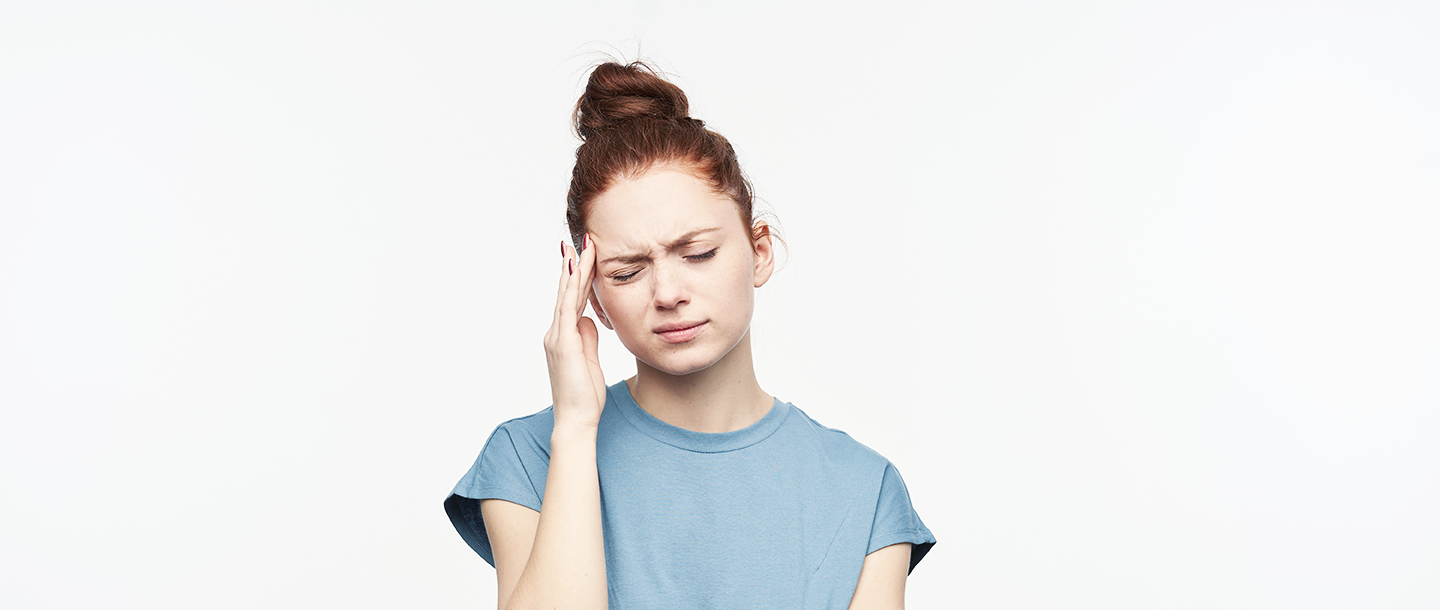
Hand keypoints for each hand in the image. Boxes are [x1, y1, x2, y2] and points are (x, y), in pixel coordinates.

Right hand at [544, 233, 605, 428]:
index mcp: (564, 336)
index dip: (579, 277)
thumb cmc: (584, 395)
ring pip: (566, 295)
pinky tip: (574, 269)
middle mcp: (556, 333)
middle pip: (567, 291)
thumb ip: (587, 338)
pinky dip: (570, 287)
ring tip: (580, 246)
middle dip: (574, 265)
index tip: (585, 254)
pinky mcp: (563, 343)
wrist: (576, 419)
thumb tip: (589, 319)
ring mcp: (557, 337)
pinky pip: (567, 309)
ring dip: (574, 269)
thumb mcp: (590, 360)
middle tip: (581, 239)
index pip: (573, 299)